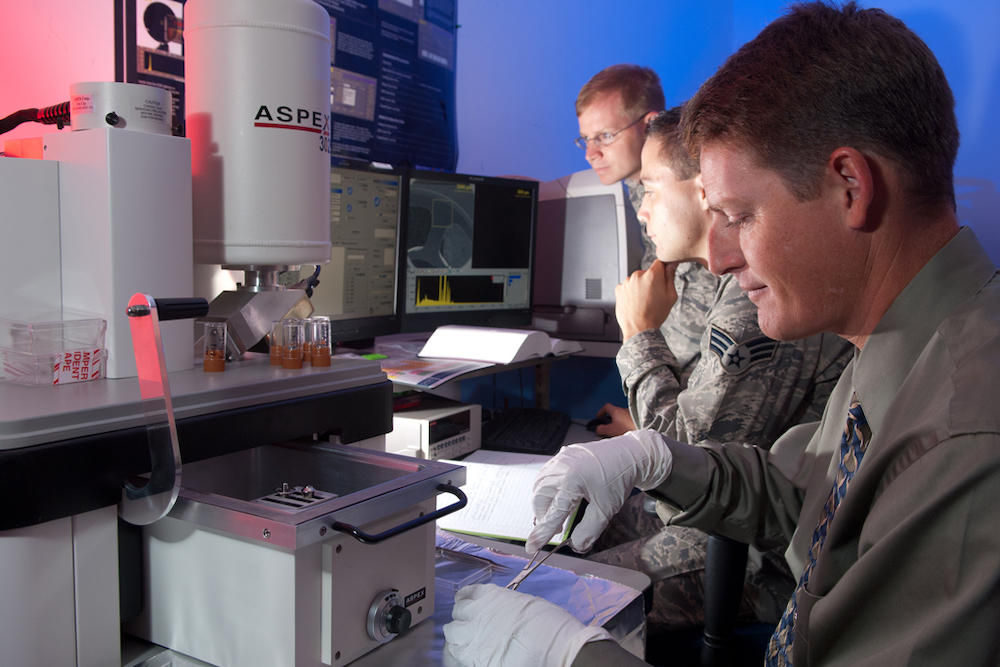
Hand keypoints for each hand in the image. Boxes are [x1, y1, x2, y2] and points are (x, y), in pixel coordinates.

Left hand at [444, 583, 612, 666]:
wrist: (558, 650)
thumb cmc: (551, 626)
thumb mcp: (527, 604)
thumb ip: (506, 606)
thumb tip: (501, 612)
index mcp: (493, 597)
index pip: (467, 594)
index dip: (465, 600)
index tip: (465, 603)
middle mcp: (479, 614)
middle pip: (457, 614)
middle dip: (460, 618)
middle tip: (465, 624)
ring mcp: (475, 638)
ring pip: (452, 636)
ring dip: (456, 637)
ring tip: (462, 642)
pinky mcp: (476, 660)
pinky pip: (456, 657)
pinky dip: (457, 656)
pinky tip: (463, 657)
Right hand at [526, 431, 672, 553]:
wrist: (629, 454)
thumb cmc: (619, 478)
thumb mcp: (606, 509)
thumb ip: (589, 530)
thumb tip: (576, 544)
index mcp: (571, 481)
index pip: (552, 513)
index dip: (542, 533)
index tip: (532, 547)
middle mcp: (561, 468)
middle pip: (539, 498)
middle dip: (543, 516)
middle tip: (556, 528)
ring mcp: (560, 459)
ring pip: (539, 485)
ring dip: (543, 502)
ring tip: (556, 513)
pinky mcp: (562, 455)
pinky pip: (546, 474)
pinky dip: (547, 488)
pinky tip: (558, 495)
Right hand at [595, 404, 635, 436]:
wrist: (643, 430)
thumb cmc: (628, 429)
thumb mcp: (611, 430)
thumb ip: (602, 429)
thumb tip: (598, 429)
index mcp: (616, 411)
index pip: (606, 407)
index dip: (601, 411)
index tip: (599, 416)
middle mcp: (624, 410)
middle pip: (614, 411)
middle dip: (610, 418)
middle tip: (608, 425)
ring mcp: (631, 414)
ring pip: (622, 416)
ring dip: (619, 421)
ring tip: (618, 429)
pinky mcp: (637, 419)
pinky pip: (629, 419)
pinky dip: (626, 423)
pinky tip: (626, 430)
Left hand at [615, 261, 678, 340]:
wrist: (639, 328)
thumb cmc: (655, 314)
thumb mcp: (670, 295)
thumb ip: (670, 276)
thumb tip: (671, 265)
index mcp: (652, 275)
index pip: (659, 262)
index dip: (663, 269)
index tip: (663, 276)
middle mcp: (638, 275)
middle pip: (647, 272)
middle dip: (651, 280)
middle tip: (654, 295)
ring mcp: (627, 282)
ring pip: (637, 280)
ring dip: (640, 286)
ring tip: (644, 301)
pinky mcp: (619, 289)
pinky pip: (628, 286)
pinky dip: (631, 292)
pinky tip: (636, 302)